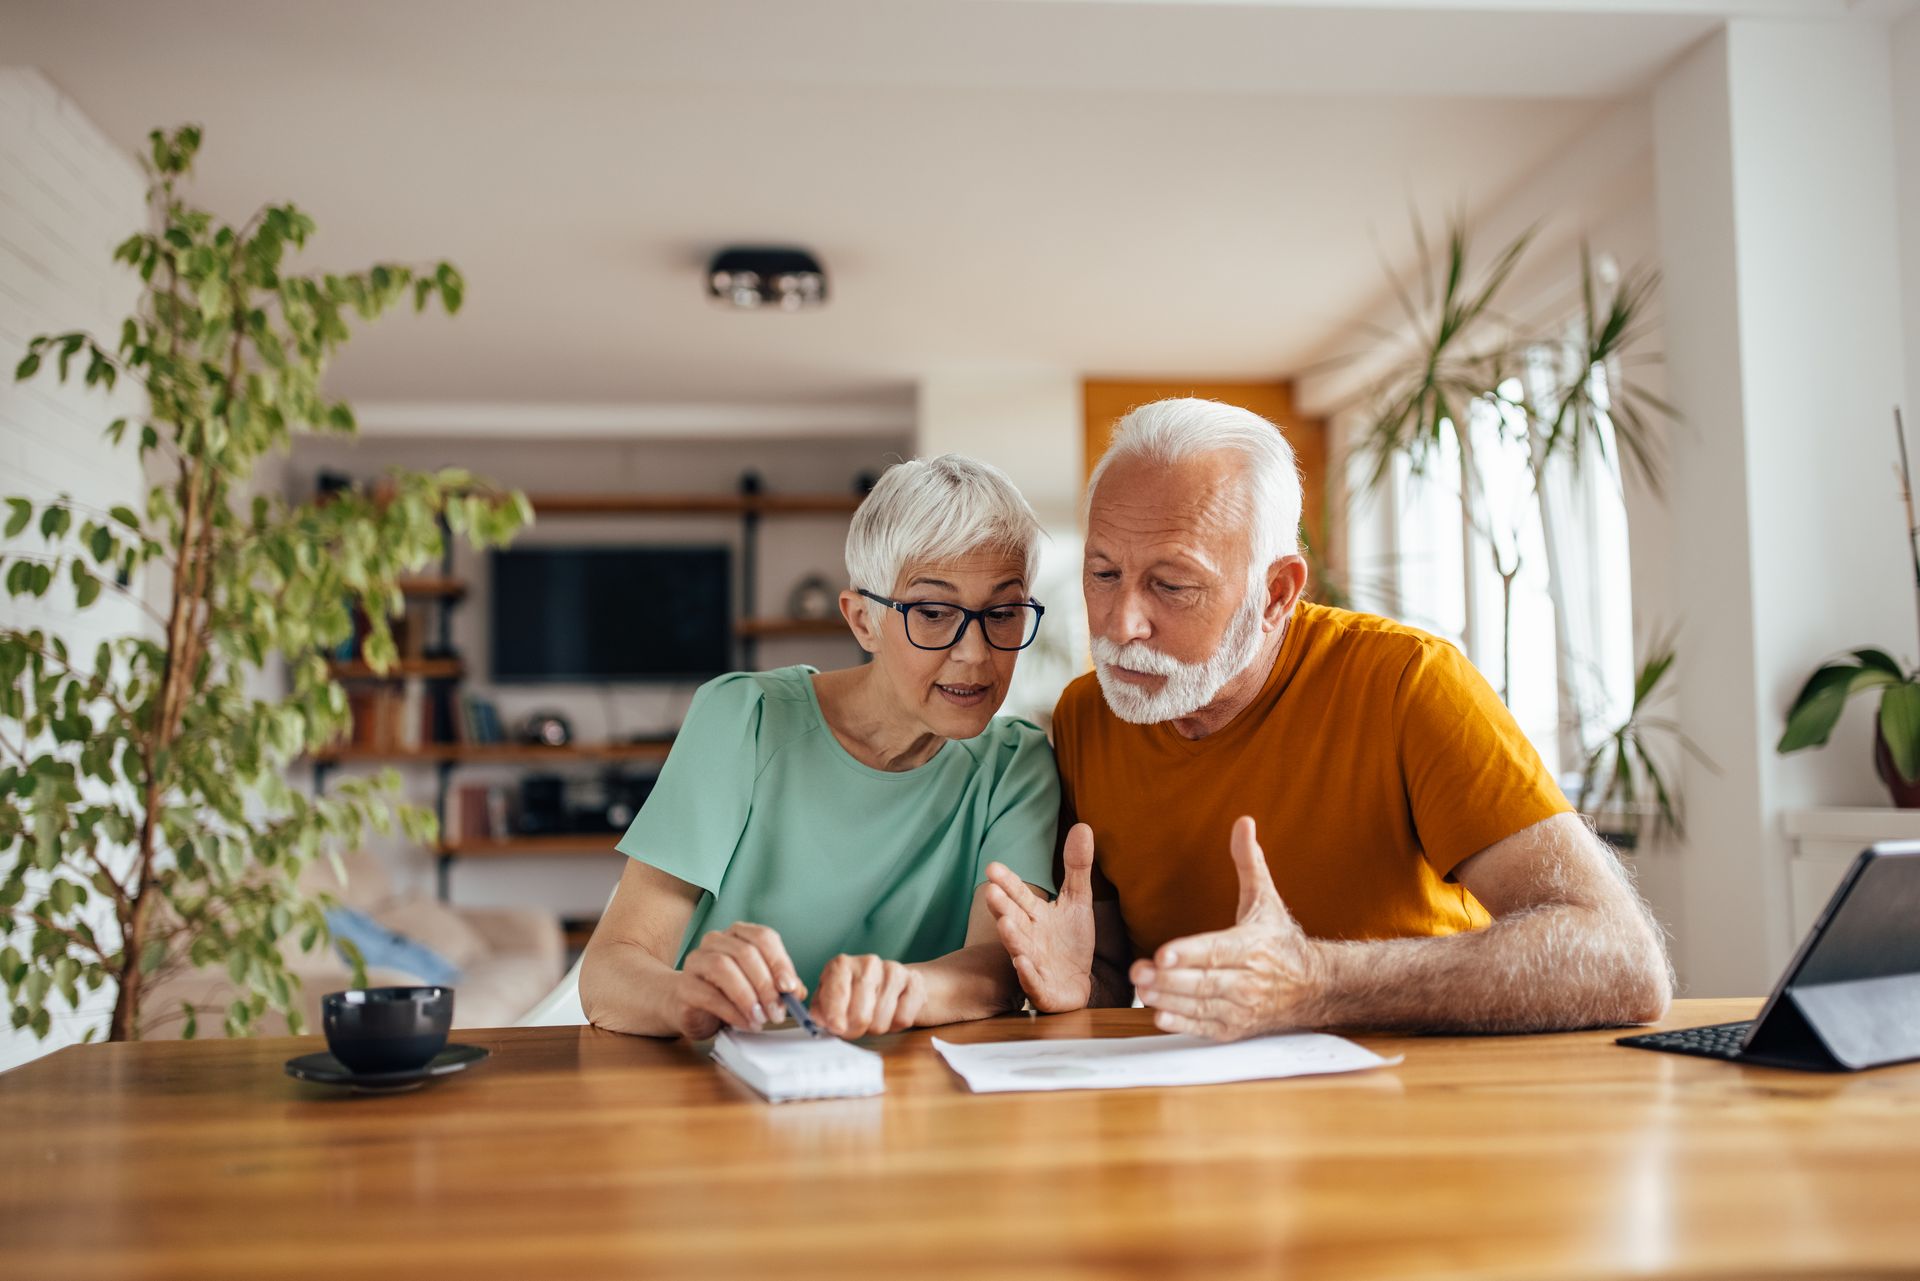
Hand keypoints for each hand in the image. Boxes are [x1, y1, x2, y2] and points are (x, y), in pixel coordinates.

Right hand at [673, 921, 806, 1036]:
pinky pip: (709, 995)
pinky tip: (745, 1023)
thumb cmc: (728, 993)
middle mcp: (715, 941)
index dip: (779, 962)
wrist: (689, 1006)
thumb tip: (797, 991)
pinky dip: (732, 1011)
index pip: (763, 937)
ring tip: (761, 1018)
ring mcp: (696, 960)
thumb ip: (779, 986)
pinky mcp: (685, 985)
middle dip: (765, 985)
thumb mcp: (758, 986)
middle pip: (745, 953)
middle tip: (777, 1011)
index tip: (790, 987)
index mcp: (738, 934)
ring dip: (747, 997)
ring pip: (724, 968)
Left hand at [810, 954, 926, 1038]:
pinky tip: (890, 1015)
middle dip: (855, 1029)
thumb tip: (823, 1021)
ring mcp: (893, 970)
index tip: (836, 1028)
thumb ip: (821, 1011)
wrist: (892, 984)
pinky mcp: (914, 982)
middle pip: (861, 1013)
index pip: (837, 991)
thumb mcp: (829, 1001)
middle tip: (852, 1030)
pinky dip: (895, 1025)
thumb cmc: (854, 995)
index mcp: (841, 965)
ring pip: (882, 1019)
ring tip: (872, 1019)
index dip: (835, 1014)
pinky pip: (903, 1018)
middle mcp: (867, 963)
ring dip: (875, 1028)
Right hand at [984, 823, 1095, 1011]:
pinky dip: (1027, 974)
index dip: (1007, 883)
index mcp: (1035, 915)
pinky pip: (1033, 982)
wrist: (1079, 982)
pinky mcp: (1043, 990)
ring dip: (1012, 938)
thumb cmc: (1071, 940)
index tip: (993, 867)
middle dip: (1002, 907)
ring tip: (1005, 925)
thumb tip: (1082, 825)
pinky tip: (1023, 962)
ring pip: (1019, 949)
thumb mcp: (1078, 900)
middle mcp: (1029, 937)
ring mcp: (1033, 963)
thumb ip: (1077, 867)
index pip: (1019, 895)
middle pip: (1013, 920)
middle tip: (990, 892)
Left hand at [1132, 816, 1323, 1040]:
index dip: (1190, 952)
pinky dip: (1184, 1025)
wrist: (1314, 988)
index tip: (1163, 952)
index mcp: (1253, 946)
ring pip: (1202, 1006)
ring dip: (1170, 1000)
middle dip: (1169, 978)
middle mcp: (1249, 980)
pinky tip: (1160, 1017)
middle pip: (1205, 981)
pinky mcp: (1236, 1028)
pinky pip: (1207, 1027)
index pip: (1217, 951)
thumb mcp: (1265, 899)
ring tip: (1141, 990)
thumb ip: (1249, 862)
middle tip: (1137, 971)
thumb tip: (1243, 821)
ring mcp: (1243, 1007)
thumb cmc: (1280, 940)